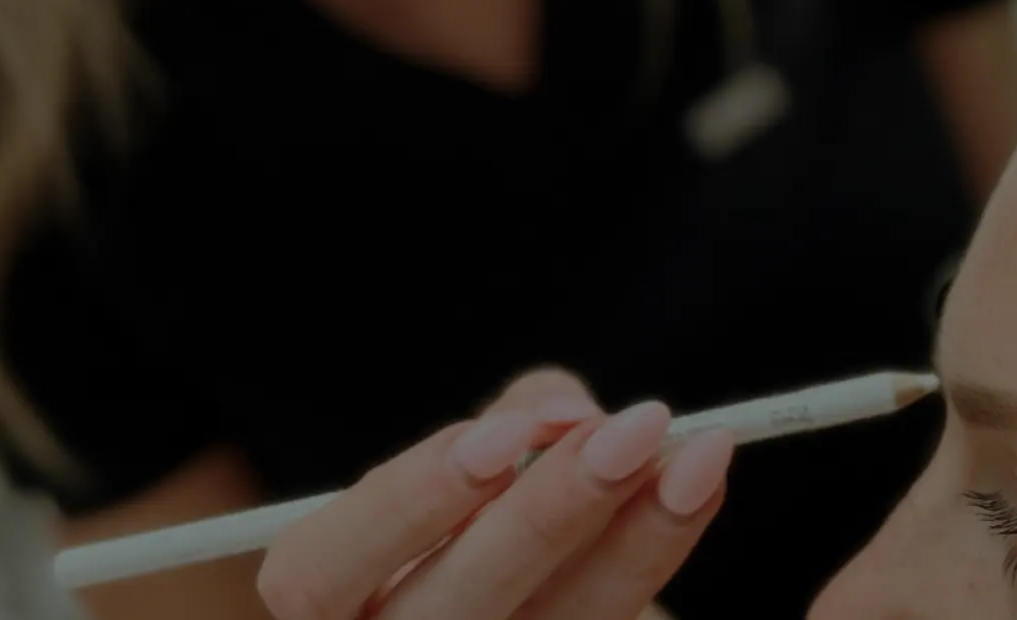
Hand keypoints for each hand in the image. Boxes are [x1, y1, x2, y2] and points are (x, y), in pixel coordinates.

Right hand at [256, 368, 733, 619]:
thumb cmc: (485, 514)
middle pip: (454, 606)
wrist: (535, 592)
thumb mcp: (482, 454)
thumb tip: (570, 416)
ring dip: (638, 535)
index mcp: (331, 601)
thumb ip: (514, 420)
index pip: (318, 572)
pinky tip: (697, 489)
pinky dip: (657, 551)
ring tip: (698, 453)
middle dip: (552, 508)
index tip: (505, 437)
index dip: (409, 504)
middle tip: (636, 427)